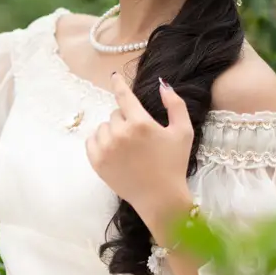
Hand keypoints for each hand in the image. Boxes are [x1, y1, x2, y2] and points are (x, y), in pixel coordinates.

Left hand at [85, 73, 193, 219]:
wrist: (160, 198)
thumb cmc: (174, 164)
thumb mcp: (183, 132)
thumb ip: (175, 105)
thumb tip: (163, 85)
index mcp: (140, 123)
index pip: (124, 96)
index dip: (119, 84)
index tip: (114, 76)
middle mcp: (120, 134)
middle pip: (116, 113)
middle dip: (126, 120)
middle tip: (139, 136)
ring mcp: (106, 149)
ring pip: (104, 127)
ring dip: (113, 131)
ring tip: (127, 146)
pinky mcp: (97, 162)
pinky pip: (91, 141)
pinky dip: (100, 142)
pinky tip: (114, 150)